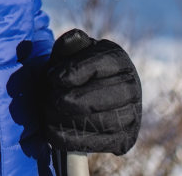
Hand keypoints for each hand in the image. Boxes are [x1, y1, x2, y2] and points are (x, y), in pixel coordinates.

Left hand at [38, 29, 141, 155]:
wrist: (74, 99)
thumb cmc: (69, 72)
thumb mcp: (67, 54)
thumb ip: (69, 44)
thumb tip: (75, 38)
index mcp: (118, 59)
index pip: (103, 63)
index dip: (77, 71)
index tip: (54, 77)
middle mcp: (132, 85)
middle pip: (109, 95)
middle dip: (76, 100)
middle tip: (52, 100)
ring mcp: (132, 114)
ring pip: (106, 121)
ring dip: (72, 120)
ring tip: (49, 114)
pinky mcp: (124, 139)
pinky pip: (101, 143)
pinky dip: (73, 140)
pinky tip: (52, 132)